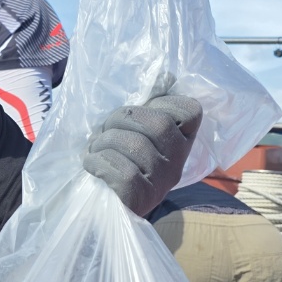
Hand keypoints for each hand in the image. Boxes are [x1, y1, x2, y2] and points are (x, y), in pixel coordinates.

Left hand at [84, 94, 201, 215]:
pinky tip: (91, 164)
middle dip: (121, 119)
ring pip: (136, 145)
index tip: (136, 115)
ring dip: (104, 142)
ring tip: (94, 149)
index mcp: (180, 142)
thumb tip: (165, 74)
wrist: (97, 207)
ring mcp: (162, 183)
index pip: (190, 111)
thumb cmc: (113, 160)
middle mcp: (178, 164)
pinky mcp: (141, 199)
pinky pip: (122, 171)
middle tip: (104, 131)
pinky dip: (98, 162)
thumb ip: (147, 108)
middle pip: (158, 124)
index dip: (160, 104)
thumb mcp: (132, 131)